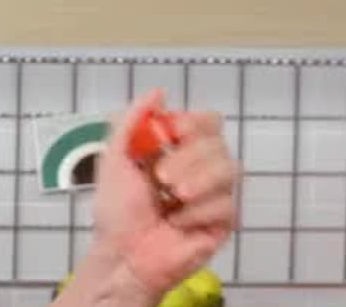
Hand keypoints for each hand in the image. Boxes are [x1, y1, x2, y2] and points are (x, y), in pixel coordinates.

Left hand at [90, 89, 240, 294]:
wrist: (123, 254)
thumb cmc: (117, 210)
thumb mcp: (115, 159)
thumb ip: (132, 122)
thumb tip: (158, 91)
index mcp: (179, 150)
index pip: (208, 121)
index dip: (195, 122)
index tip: (174, 131)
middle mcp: (203, 168)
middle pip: (219, 143)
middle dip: (188, 157)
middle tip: (161, 178)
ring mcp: (216, 194)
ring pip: (230, 169)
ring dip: (196, 180)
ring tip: (171, 196)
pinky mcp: (225, 222)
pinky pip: (227, 204)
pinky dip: (196, 212)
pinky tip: (177, 223)